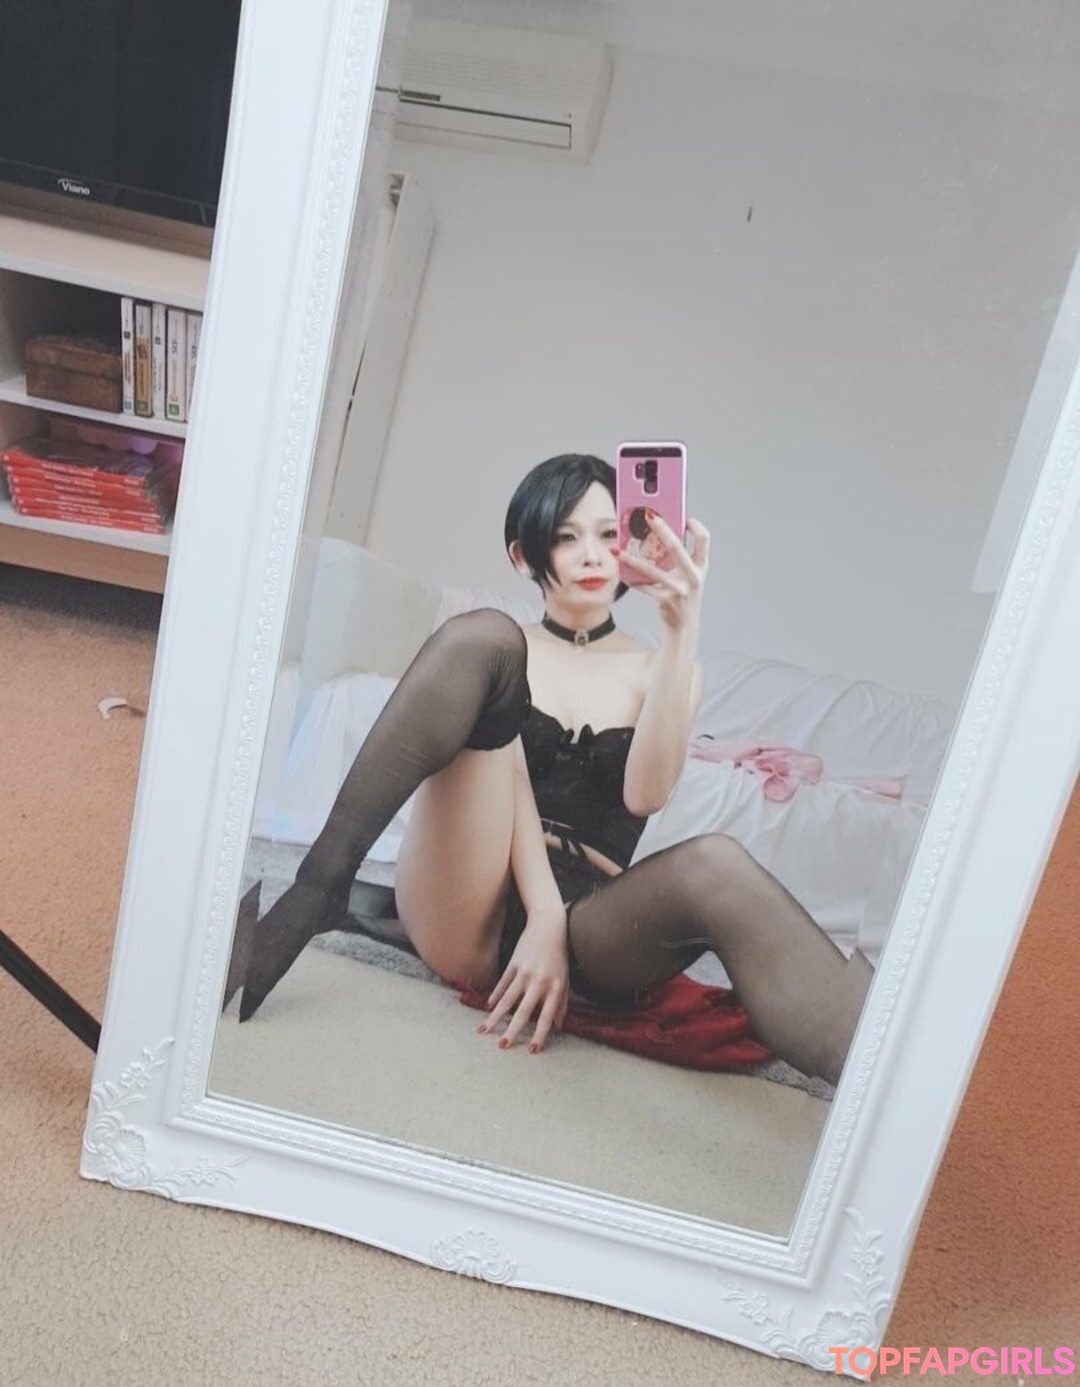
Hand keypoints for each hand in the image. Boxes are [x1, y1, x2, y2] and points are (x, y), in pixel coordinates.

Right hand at [477, 904, 568, 1053]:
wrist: (548, 927)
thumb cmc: (558, 956)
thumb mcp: (564, 980)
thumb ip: (561, 1003)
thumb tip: (558, 1026)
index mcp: (554, 988)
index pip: (546, 1017)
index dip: (540, 1034)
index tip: (532, 1050)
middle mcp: (539, 982)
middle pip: (523, 1011)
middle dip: (512, 1031)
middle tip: (502, 1046)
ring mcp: (524, 973)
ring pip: (506, 1000)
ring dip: (494, 1017)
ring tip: (483, 1031)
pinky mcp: (513, 964)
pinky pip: (502, 984)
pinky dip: (494, 997)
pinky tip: (488, 1008)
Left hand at [617, 514, 709, 631]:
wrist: (684, 627)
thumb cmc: (683, 595)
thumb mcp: (687, 575)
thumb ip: (678, 557)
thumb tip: (656, 533)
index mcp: (701, 566)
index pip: (704, 539)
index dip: (695, 525)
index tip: (683, 517)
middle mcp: (694, 577)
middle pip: (678, 548)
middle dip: (662, 530)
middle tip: (648, 516)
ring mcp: (681, 590)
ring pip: (653, 571)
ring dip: (633, 560)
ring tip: (618, 551)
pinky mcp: (667, 601)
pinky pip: (645, 587)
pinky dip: (633, 581)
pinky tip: (623, 575)